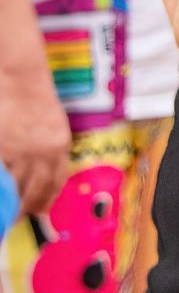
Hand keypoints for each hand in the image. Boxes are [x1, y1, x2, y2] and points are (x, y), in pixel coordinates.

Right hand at [0, 67, 70, 215]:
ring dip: (10, 199)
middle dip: (26, 207)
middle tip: (18, 217)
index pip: (56, 182)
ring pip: (13, 186)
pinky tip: (1, 189)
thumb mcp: (53, 125)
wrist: (21, 75)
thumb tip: (42, 174)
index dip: (47, 200)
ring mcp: (18, 150)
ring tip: (6, 209)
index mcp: (60, 144)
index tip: (40, 210)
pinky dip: (0, 183)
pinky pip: (1, 174)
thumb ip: (50, 149)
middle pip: (34, 190)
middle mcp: (42, 151)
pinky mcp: (1, 148)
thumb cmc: (36, 97)